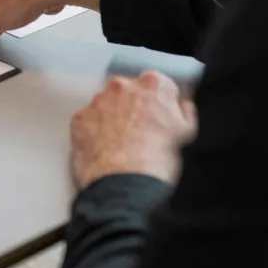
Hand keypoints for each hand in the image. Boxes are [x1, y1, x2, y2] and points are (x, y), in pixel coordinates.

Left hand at [70, 71, 197, 188]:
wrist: (125, 183)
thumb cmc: (158, 160)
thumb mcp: (187, 133)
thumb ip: (183, 111)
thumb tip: (181, 107)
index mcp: (153, 85)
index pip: (158, 85)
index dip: (160, 104)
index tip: (159, 117)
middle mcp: (122, 87)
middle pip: (129, 92)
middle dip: (133, 107)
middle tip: (139, 133)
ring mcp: (98, 101)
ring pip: (106, 104)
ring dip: (112, 118)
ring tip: (121, 146)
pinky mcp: (80, 118)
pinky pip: (88, 120)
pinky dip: (94, 131)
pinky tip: (104, 149)